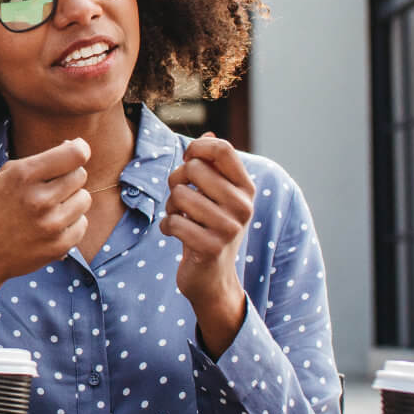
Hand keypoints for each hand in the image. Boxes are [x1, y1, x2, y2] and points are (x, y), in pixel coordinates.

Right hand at [0, 138, 93, 339]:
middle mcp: (38, 199)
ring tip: (50, 208)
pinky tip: (51, 225)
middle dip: (68, 177)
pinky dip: (71, 223)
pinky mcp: (59, 246)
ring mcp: (51, 225)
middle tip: (50, 187)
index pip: (74, 154)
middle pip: (80, 175)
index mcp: (23, 176)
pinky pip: (82, 223)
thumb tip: (76, 147)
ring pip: (84, 198)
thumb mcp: (4, 177)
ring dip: (71, 200)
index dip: (79, 149)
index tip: (76, 151)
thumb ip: (38, 160)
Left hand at [162, 132, 251, 352]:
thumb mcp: (217, 196)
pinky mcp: (211, 247)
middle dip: (177, 181)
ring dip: (171, 207)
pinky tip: (177, 236)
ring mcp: (229, 228)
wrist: (213, 277)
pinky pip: (173, 222)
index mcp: (246, 188)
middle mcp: (243, 206)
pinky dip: (167, 227)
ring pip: (180, 195)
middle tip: (181, 199)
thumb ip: (213, 166)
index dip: (196, 149)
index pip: (222, 149)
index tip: (188, 161)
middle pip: (194, 168)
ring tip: (180, 218)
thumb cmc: (210, 228)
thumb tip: (208, 136)